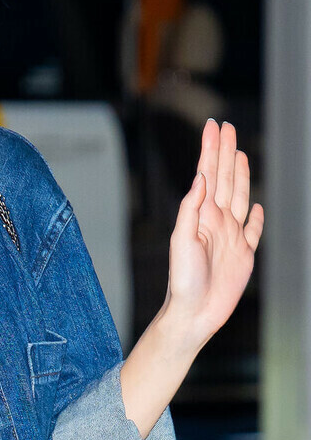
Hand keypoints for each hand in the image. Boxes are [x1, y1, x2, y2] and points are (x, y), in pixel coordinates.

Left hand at [164, 119, 263, 348]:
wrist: (194, 313)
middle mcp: (216, 222)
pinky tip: (257, 208)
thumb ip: (190, 208)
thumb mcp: (182, 241)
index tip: (213, 126)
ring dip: (240, 174)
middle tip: (227, 127)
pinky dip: (257, 218)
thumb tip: (201, 178)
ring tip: (239, 154)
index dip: (210, 149)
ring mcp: (231, 238)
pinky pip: (253, 231)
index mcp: (201, 216)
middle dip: (225, 152)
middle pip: (224, 179)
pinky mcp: (244, 255)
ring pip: (240, 197)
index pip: (207, 174)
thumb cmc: (182, 281)